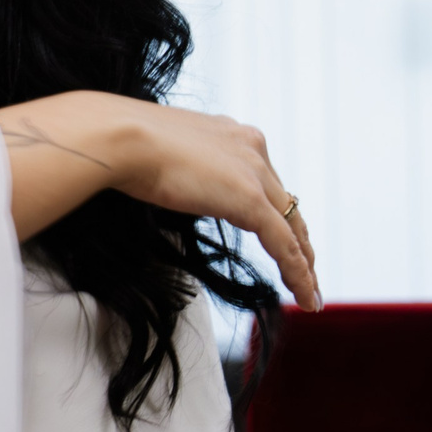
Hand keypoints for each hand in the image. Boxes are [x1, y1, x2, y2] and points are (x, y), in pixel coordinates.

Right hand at [106, 101, 318, 311]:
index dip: (275, 213)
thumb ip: (180, 165)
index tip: (276, 236)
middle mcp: (252, 148)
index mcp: (233, 135)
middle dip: (298, 241)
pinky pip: (285, 244)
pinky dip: (298, 274)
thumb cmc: (123, 143)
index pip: (265, 180)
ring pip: (293, 226)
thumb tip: (169, 180)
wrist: (121, 137)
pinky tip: (303, 296)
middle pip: (287, 204)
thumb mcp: (162, 153)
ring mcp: (255, 172)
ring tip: (309, 294)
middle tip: (304, 270)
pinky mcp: (251, 199)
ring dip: (304, 264)